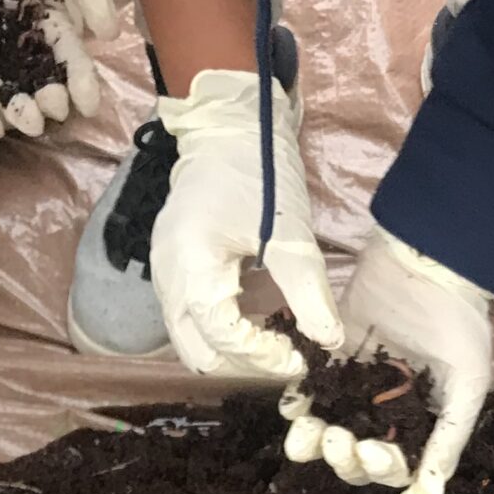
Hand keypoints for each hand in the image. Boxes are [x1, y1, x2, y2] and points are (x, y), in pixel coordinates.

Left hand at [0, 0, 117, 139]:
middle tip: (53, 103)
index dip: (82, 84)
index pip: (72, 61)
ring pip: (9, 90)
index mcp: (55, 22)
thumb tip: (109, 35)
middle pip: (42, 82)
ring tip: (29, 120)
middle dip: (51, 99)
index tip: (87, 102)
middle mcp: (25, 41)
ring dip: (20, 112)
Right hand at [152, 71, 343, 377]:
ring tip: (273, 338)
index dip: (263, 359)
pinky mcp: (169, 269)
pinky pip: (190, 318)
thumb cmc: (259, 174)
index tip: (301, 360)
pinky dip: (222, 328)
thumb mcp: (291, 235)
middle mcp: (168, 279)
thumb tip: (329, 342)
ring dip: (232, 350)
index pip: (224, 340)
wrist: (227, 128)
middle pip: (199, 353)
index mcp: (193, 268)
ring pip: (191, 340)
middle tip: (287, 357)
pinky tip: (255, 315)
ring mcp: (163, 275)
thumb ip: (309, 293)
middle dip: (245, 364)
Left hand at [279, 227, 491, 493]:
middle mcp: (383, 411)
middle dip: (341, 456)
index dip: (377, 468)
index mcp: (419, 424)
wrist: (430, 258)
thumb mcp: (464, 390)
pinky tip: (293, 404)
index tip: (371, 452)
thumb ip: (444, 450)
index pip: (391, 466)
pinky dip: (298, 402)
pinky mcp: (329, 357)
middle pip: (352, 455)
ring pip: (325, 428)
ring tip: (305, 434)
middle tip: (337, 439)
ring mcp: (354, 385)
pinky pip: (309, 389)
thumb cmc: (459, 323)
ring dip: (312, 439)